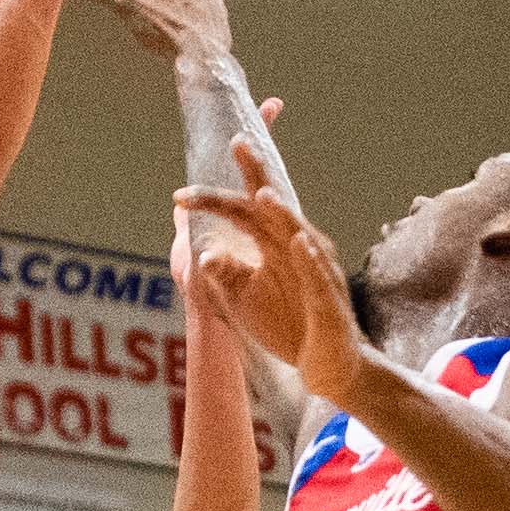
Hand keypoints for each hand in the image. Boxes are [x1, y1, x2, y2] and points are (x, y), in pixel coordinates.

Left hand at [174, 136, 363, 405]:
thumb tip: (203, 254)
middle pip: (273, 208)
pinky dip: (309, 259)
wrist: (329, 367)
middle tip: (238, 144)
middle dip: (257, 177)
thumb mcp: (246, 298)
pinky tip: (298, 243)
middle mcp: (297, 249)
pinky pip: (318, 276)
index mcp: (274, 245)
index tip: (180, 193)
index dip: (215, 197)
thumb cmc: (291, 326)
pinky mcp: (328, 300)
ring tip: (264, 195)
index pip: (243, 210)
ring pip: (299, 235)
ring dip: (283, 214)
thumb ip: (226, 273)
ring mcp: (316, 271)